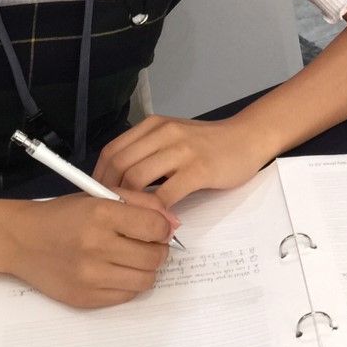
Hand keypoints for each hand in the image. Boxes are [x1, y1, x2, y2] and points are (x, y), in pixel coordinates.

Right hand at [0, 192, 174, 307]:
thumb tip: (174, 223)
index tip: (157, 228)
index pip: (156, 228)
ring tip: (132, 257)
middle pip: (155, 257)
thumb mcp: (101, 195)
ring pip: (145, 280)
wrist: (22, 239)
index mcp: (102, 214)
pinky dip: (128, 284)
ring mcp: (90, 276)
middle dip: (158, 249)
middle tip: (146, 243)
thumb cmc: (64, 215)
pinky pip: (126, 296)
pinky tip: (115, 270)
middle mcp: (96, 246)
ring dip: (146, 269)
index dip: (163, 228)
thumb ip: (141, 203)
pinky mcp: (85, 298)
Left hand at [94, 116, 269, 206]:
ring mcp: (182, 150)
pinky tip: (158, 220)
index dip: (99, 177)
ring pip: (137, 178)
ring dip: (131, 203)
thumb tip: (116, 183)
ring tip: (133, 219)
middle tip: (113, 214)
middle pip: (120, 165)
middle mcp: (164, 133)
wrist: (247, 138)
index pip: (112, 151)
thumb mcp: (173, 139)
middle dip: (110, 193)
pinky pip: (166, 194)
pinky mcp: (199, 170)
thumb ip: (149, 153)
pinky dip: (156, 211)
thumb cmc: (208, 144)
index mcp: (154, 126)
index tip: (98, 197)